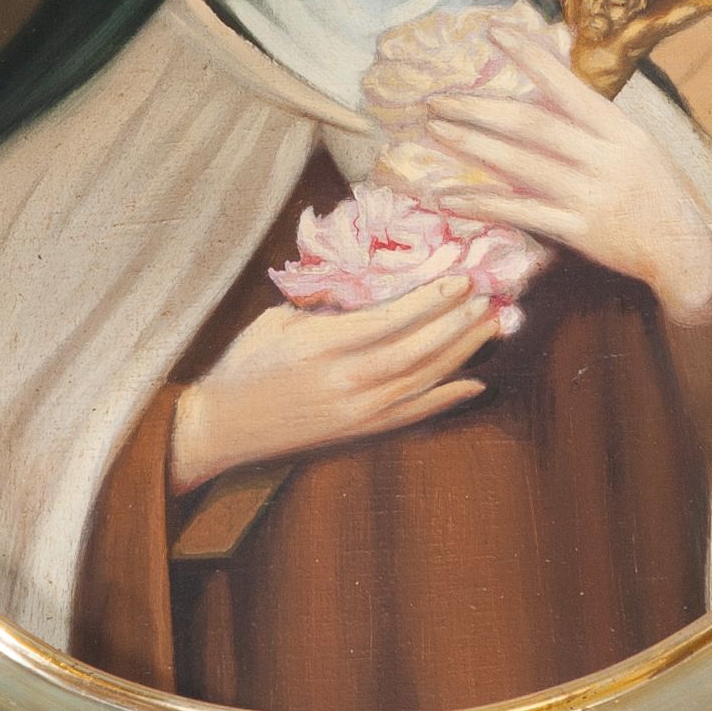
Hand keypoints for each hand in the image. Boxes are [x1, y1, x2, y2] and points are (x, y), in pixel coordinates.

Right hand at [168, 279, 498, 493]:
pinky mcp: (357, 433)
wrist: (221, 427)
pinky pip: (413, 416)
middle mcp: (345, 381)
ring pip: (422, 380)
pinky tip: (476, 383)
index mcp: (321, 345)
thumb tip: (373, 283)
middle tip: (489, 297)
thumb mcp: (279, 320)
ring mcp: (355, 412)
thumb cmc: (245, 364)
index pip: (390, 319)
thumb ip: (327, 305)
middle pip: (416, 350)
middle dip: (456, 322)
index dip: (431, 299)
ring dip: (461, 353)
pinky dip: (447, 399)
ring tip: (491, 327)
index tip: (460, 277)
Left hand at [426, 25, 711, 324]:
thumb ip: (589, 120)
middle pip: (534, 126)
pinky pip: (523, 213)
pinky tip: (452, 197)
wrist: (681, 249)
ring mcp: (591, 197)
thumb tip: (539, 86)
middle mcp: (605, 158)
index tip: (494, 33)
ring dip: (475, 147)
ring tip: (438, 131)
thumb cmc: (652, 189)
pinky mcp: (580, 233)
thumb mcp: (632, 144)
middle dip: (482, 109)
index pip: (568, 86)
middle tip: (440, 99)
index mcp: (620, 130)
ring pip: (523, 166)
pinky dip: (484, 203)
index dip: (530, 58)